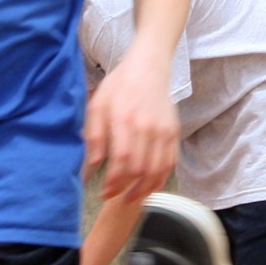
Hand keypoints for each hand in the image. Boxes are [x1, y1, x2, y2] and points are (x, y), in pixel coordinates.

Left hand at [86, 59, 179, 207]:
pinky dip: (160, 179)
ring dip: (144, 189)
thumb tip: (91, 166)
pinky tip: (148, 186)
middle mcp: (147, 126)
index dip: (114, 181)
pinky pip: (170, 163)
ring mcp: (164, 130)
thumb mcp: (97, 105)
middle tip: (113, 197)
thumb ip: (94, 137)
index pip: (123, 159)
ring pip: (158, 170)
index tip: (103, 191)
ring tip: (130, 198)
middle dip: (126, 189)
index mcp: (125, 119)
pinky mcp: (174, 132)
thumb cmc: (119, 86)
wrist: (148, 67)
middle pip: (141, 168)